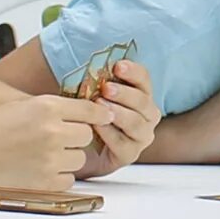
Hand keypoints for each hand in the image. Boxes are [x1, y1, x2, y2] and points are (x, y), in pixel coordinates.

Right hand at [0, 94, 97, 190]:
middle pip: (86, 135)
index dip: (98, 114)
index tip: (103, 117)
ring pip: (78, 159)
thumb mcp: (18, 107)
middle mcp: (53, 131)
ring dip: (66, 158)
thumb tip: (80, 112)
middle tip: (55, 140)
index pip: (90, 110)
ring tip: (40, 156)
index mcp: (46, 107)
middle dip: (75, 138)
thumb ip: (50, 109)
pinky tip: (37, 171)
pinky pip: (68, 180)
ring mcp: (51, 159)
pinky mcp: (46, 182)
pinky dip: (57, 177)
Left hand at [75, 60, 158, 178]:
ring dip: (120, 113)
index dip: (134, 72)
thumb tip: (90, 63)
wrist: (74, 147)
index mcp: (140, 96)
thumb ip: (94, 81)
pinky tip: (96, 125)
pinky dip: (110, 133)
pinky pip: (123, 143)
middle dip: (126, 94)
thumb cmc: (82, 115)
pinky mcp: (128, 155)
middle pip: (144, 102)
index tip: (117, 66)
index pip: (144, 80)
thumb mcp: (88, 94)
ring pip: (137, 123)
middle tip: (106, 87)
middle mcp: (146, 116)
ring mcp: (140, 137)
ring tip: (101, 105)